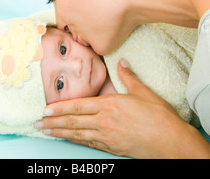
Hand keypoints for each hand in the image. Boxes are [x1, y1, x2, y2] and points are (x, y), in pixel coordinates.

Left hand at [34, 60, 209, 158]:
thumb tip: (122, 62)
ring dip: (60, 133)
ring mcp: (108, 137)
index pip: (78, 106)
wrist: (172, 143)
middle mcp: (105, 122)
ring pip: (78, 135)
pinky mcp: (113, 148)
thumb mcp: (144, 92)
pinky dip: (76, 141)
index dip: (60, 108)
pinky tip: (69, 140)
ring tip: (46, 132)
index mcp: (110, 106)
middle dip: (53, 122)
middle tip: (38, 123)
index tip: (45, 108)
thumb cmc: (159, 117)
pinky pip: (90, 144)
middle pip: (73, 122)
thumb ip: (129, 76)